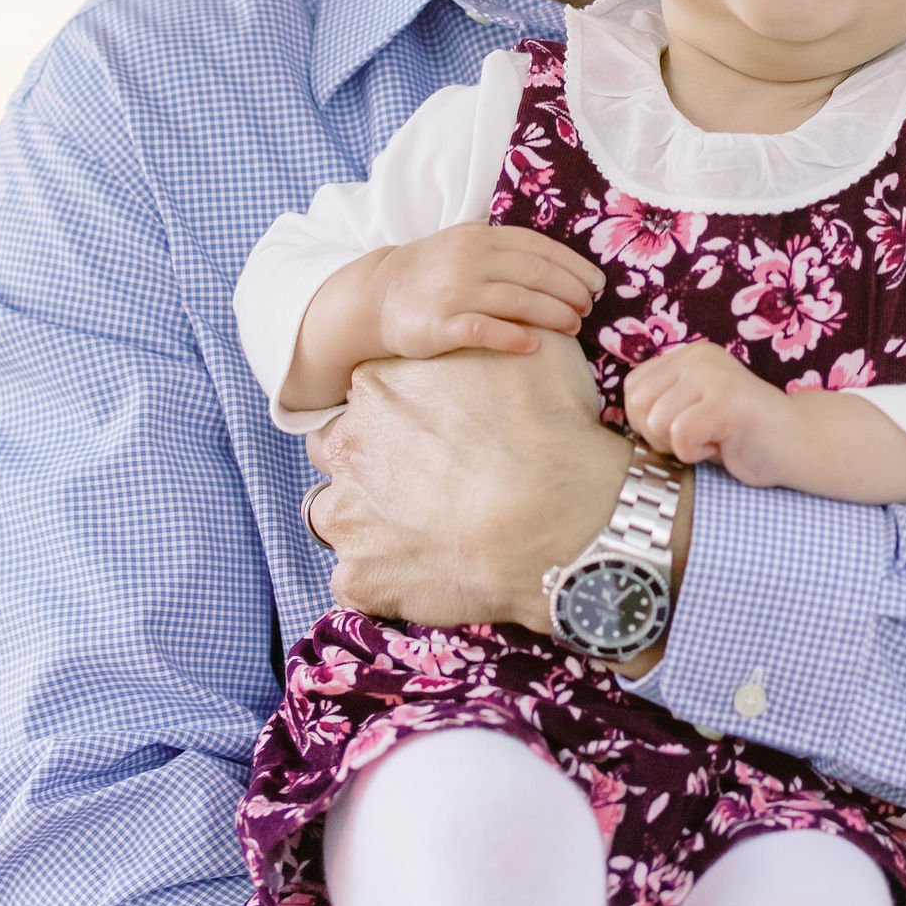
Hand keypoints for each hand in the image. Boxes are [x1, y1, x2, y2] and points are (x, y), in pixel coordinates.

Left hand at [305, 336, 671, 629]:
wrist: (568, 520)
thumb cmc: (554, 431)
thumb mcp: (540, 350)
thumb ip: (502, 335)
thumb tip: (516, 323)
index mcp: (376, 387)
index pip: (366, 397)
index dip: (402, 418)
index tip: (437, 438)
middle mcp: (347, 448)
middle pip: (340, 454)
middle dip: (374, 468)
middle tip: (428, 485)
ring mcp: (346, 518)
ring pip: (337, 518)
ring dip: (369, 525)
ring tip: (426, 534)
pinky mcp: (360, 580)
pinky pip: (355, 582)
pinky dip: (383, 582)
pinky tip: (427, 575)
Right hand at [377, 226, 598, 361]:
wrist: (378, 296)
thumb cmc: (434, 271)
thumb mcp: (466, 244)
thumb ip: (505, 248)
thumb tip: (562, 264)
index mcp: (481, 237)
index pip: (539, 247)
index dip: (573, 265)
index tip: (597, 283)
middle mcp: (470, 260)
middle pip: (535, 273)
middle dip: (570, 291)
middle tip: (588, 308)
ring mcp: (455, 292)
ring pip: (518, 300)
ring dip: (554, 313)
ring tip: (573, 325)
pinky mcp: (441, 325)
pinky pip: (485, 331)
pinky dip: (514, 337)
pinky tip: (535, 346)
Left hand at [622, 342, 795, 484]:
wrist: (799, 444)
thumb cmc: (740, 437)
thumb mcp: (693, 409)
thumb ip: (660, 406)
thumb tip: (609, 427)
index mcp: (688, 356)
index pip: (633, 389)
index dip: (647, 422)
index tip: (682, 431)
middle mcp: (700, 358)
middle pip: (639, 405)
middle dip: (658, 436)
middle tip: (695, 440)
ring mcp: (715, 376)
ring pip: (657, 421)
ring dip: (679, 446)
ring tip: (710, 441)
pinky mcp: (727, 402)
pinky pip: (681, 435)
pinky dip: (696, 453)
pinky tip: (721, 447)